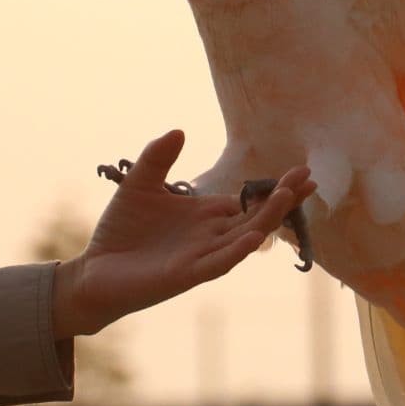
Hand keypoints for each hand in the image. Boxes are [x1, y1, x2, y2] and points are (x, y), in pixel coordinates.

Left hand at [52, 130, 314, 337]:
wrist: (95, 270)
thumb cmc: (121, 231)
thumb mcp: (139, 185)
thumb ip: (157, 158)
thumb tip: (180, 130)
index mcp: (206, 215)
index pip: (249, 200)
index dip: (274, 187)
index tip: (301, 170)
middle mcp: (211, 236)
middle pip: (256, 217)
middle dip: (282, 199)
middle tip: (309, 179)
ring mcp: (201, 257)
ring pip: (243, 237)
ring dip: (266, 219)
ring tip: (287, 197)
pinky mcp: (185, 275)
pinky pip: (217, 263)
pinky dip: (236, 251)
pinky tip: (253, 237)